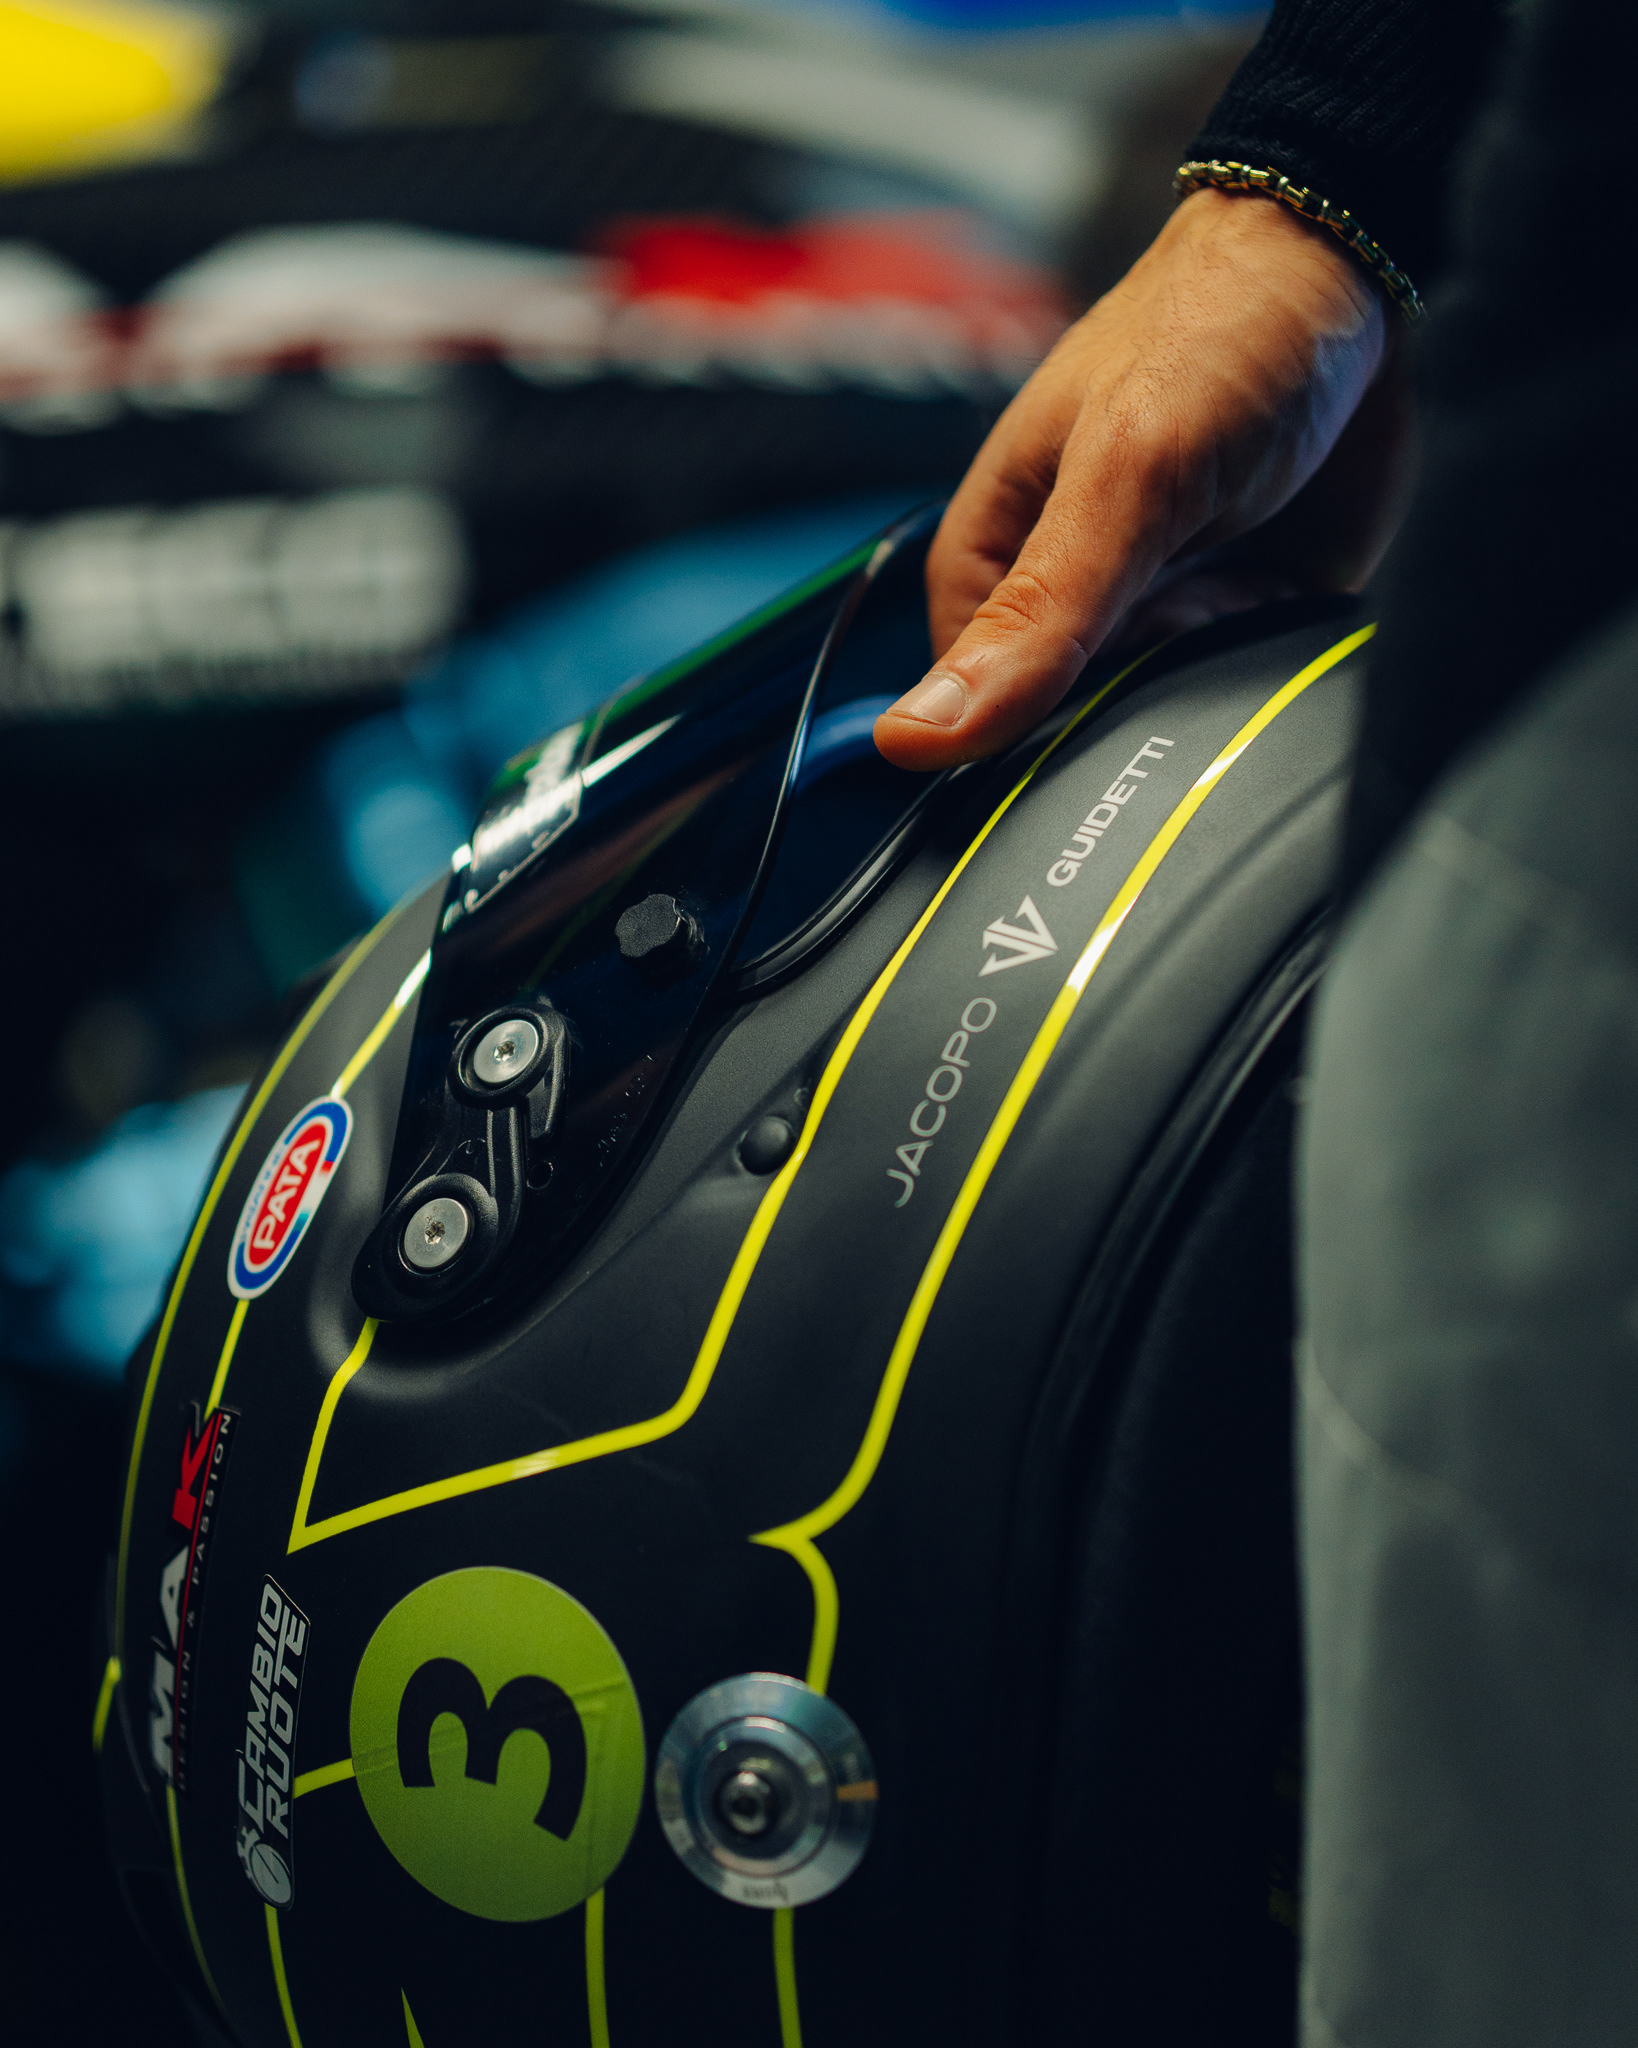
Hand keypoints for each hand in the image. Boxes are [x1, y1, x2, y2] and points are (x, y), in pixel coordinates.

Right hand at [874, 186, 1414, 769]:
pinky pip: (1242, 689)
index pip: (972, 710)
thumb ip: (1035, 617)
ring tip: (1237, 578)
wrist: (1354, 274)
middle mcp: (1069, 597)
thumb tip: (912, 737)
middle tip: (1181, 615)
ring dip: (1205, 678)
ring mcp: (1159, 608)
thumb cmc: (1212, 336)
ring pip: (1164, 714)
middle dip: (1131, 700)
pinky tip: (1277, 591)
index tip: (1076, 724)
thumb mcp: (1119, 479)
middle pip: (1072, 723)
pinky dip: (1265, 660)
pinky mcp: (1240, 615)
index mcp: (994, 561)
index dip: (1017, 739)